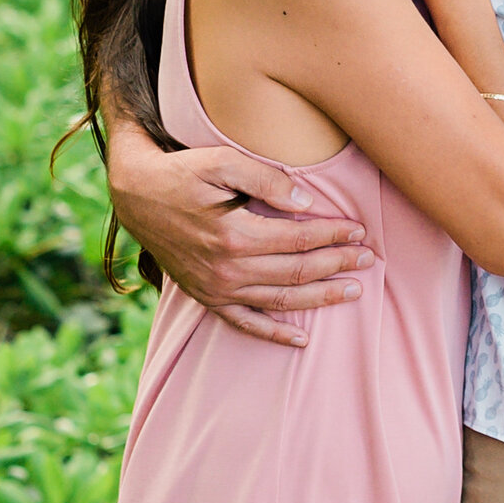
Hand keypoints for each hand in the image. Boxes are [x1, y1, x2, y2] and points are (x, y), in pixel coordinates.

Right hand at [104, 122, 368, 348]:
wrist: (135, 196)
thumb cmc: (181, 173)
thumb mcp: (221, 161)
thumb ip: (266, 179)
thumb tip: (306, 203)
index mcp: (235, 236)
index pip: (300, 240)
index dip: (333, 236)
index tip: (359, 230)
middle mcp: (228, 269)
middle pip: (297, 271)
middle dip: (337, 265)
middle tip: (368, 259)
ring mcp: (217, 288)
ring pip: (281, 300)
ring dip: (320, 298)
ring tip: (352, 292)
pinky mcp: (207, 297)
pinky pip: (245, 323)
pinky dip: (274, 334)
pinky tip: (301, 340)